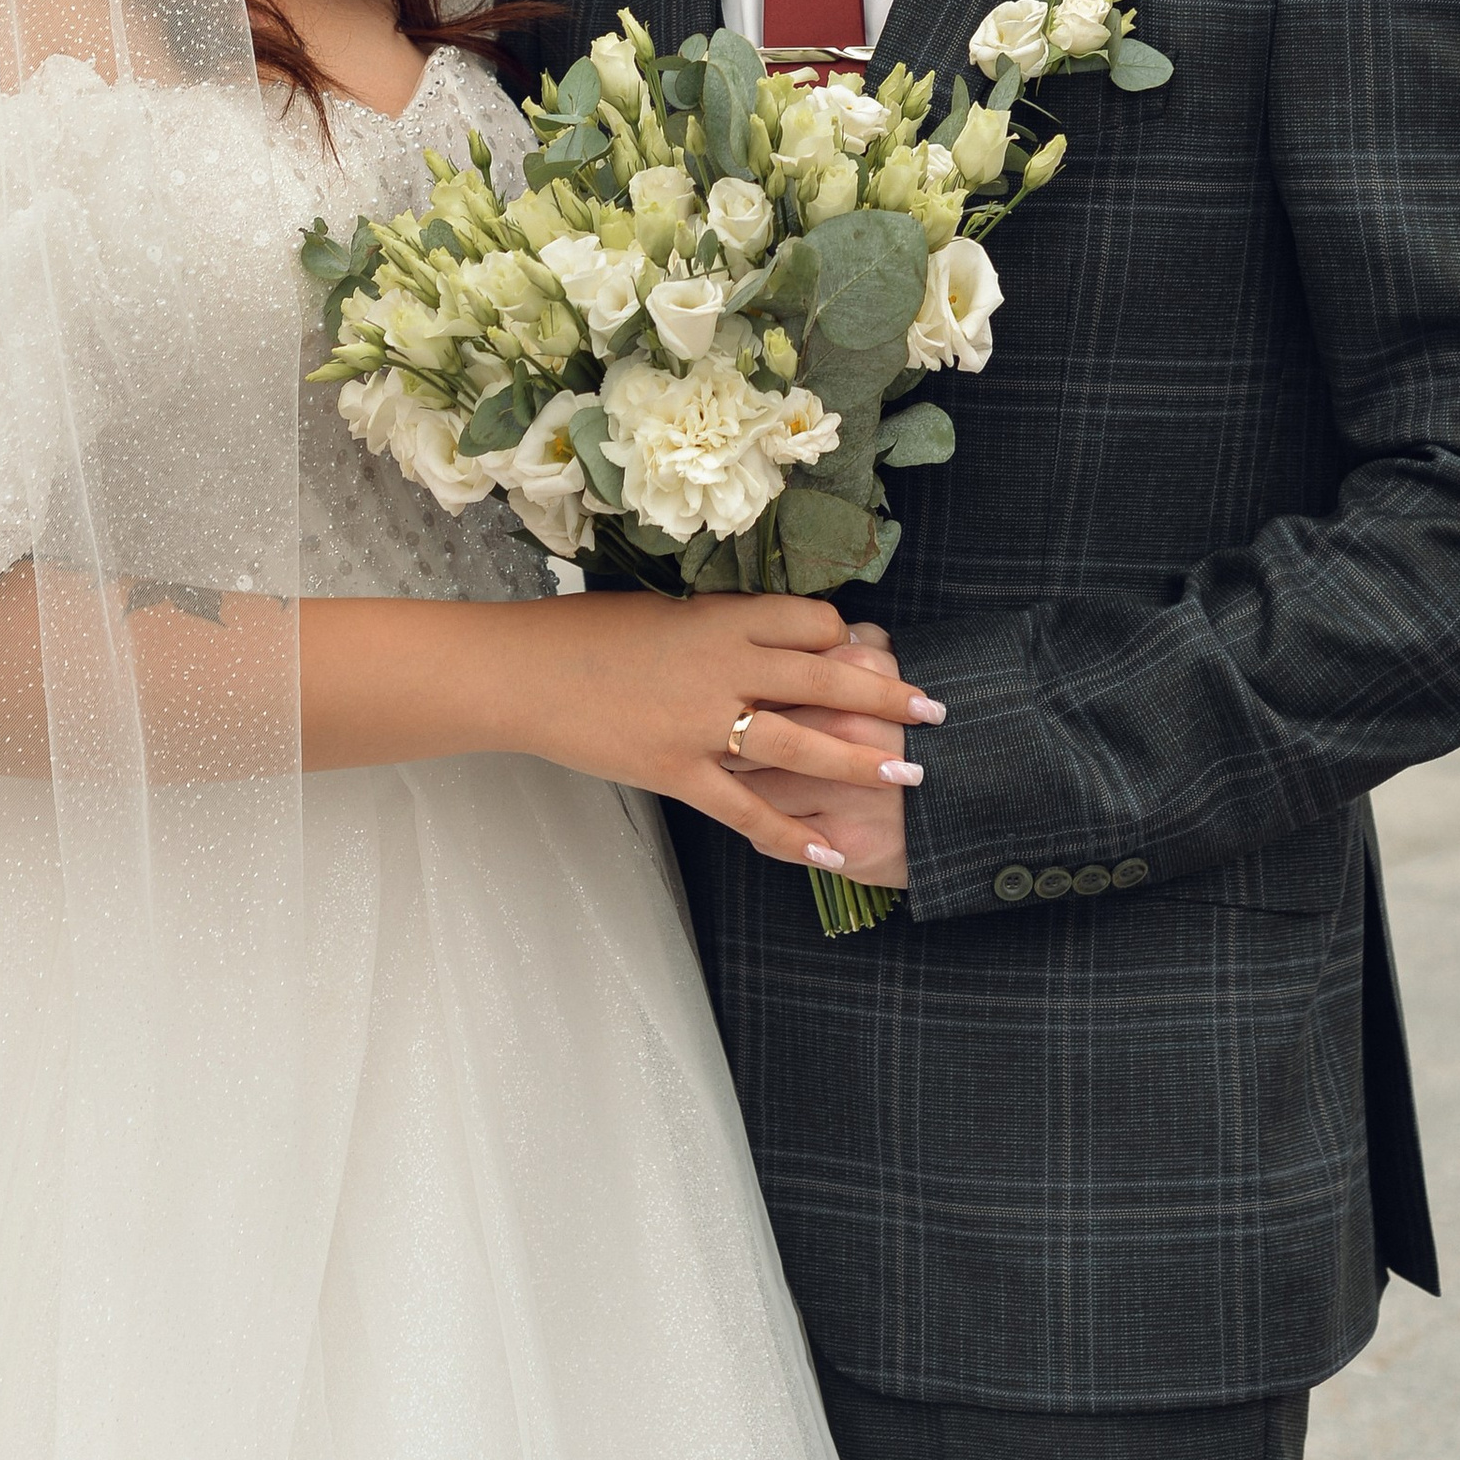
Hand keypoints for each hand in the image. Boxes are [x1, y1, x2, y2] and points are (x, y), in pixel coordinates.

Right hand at [498, 591, 931, 873]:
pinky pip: (748, 811)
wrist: (526, 672)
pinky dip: (793, 836)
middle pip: (824, 679)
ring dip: (860, 761)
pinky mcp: (678, 773)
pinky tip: (831, 852)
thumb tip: (772, 633)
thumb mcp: (664, 608)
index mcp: (722, 616)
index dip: (845, 638)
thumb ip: (721, 623)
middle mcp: (724, 666)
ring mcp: (703, 724)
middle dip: (886, 697)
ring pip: (801, 744)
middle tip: (933, 710)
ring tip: (907, 775)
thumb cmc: (587, 631)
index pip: (810, 622)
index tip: (866, 655)